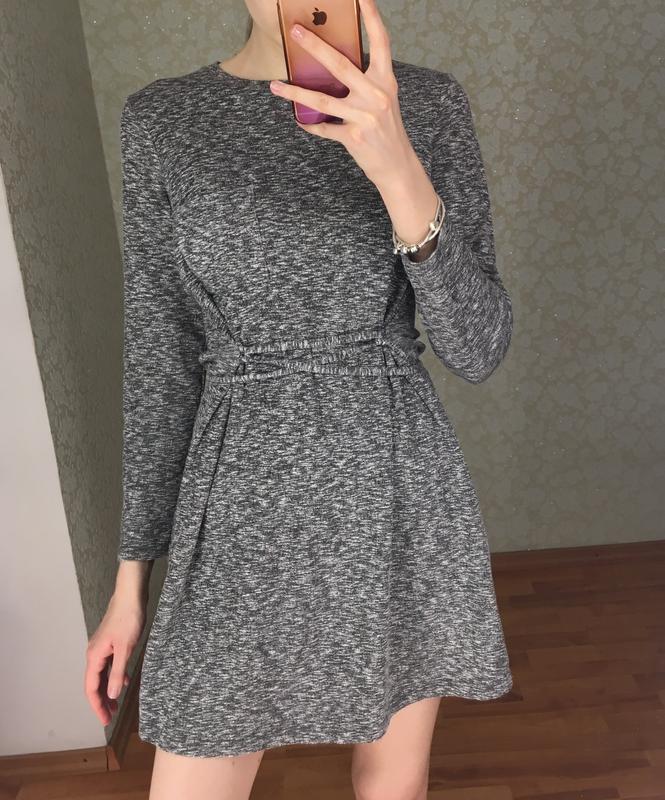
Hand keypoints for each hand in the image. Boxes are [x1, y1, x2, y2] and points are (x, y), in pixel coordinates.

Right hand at [84, 592, 145, 725]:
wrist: (130, 595)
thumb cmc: (128, 619)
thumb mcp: (126, 649)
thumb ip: (118, 673)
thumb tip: (112, 695)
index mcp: (94, 656)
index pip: (91, 688)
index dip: (97, 706)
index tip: (105, 721)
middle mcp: (94, 653)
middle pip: (95, 683)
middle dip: (102, 701)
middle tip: (111, 717)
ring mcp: (102, 648)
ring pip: (102, 675)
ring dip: (108, 690)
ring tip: (116, 705)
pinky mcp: (110, 643)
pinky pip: (109, 665)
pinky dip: (115, 676)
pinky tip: (124, 682)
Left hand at [269, 0, 415, 189]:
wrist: (396, 165)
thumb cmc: (386, 130)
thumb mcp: (383, 100)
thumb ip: (365, 82)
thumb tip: (333, 67)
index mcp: (385, 81)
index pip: (380, 42)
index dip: (371, 17)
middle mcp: (376, 95)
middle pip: (340, 65)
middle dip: (315, 46)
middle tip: (296, 31)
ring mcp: (365, 116)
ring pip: (323, 100)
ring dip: (295, 92)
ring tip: (275, 85)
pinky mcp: (354, 137)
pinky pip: (324, 128)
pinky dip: (310, 125)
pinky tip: (300, 121)